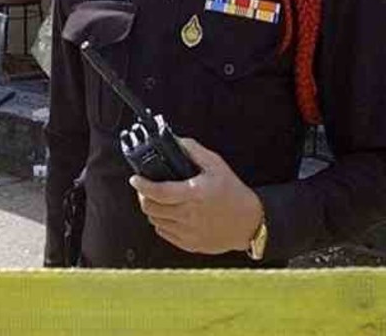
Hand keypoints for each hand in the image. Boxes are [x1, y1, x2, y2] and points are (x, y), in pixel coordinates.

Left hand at [129, 138, 263, 255]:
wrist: (250, 223)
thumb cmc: (233, 192)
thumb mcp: (216, 166)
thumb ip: (194, 151)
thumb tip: (175, 140)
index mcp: (194, 195)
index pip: (158, 192)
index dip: (142, 185)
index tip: (135, 179)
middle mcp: (189, 215)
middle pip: (151, 208)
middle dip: (143, 196)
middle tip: (145, 189)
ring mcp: (189, 232)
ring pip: (155, 221)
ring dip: (152, 210)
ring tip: (158, 200)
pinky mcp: (190, 244)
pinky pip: (164, 233)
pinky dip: (161, 223)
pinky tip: (169, 214)